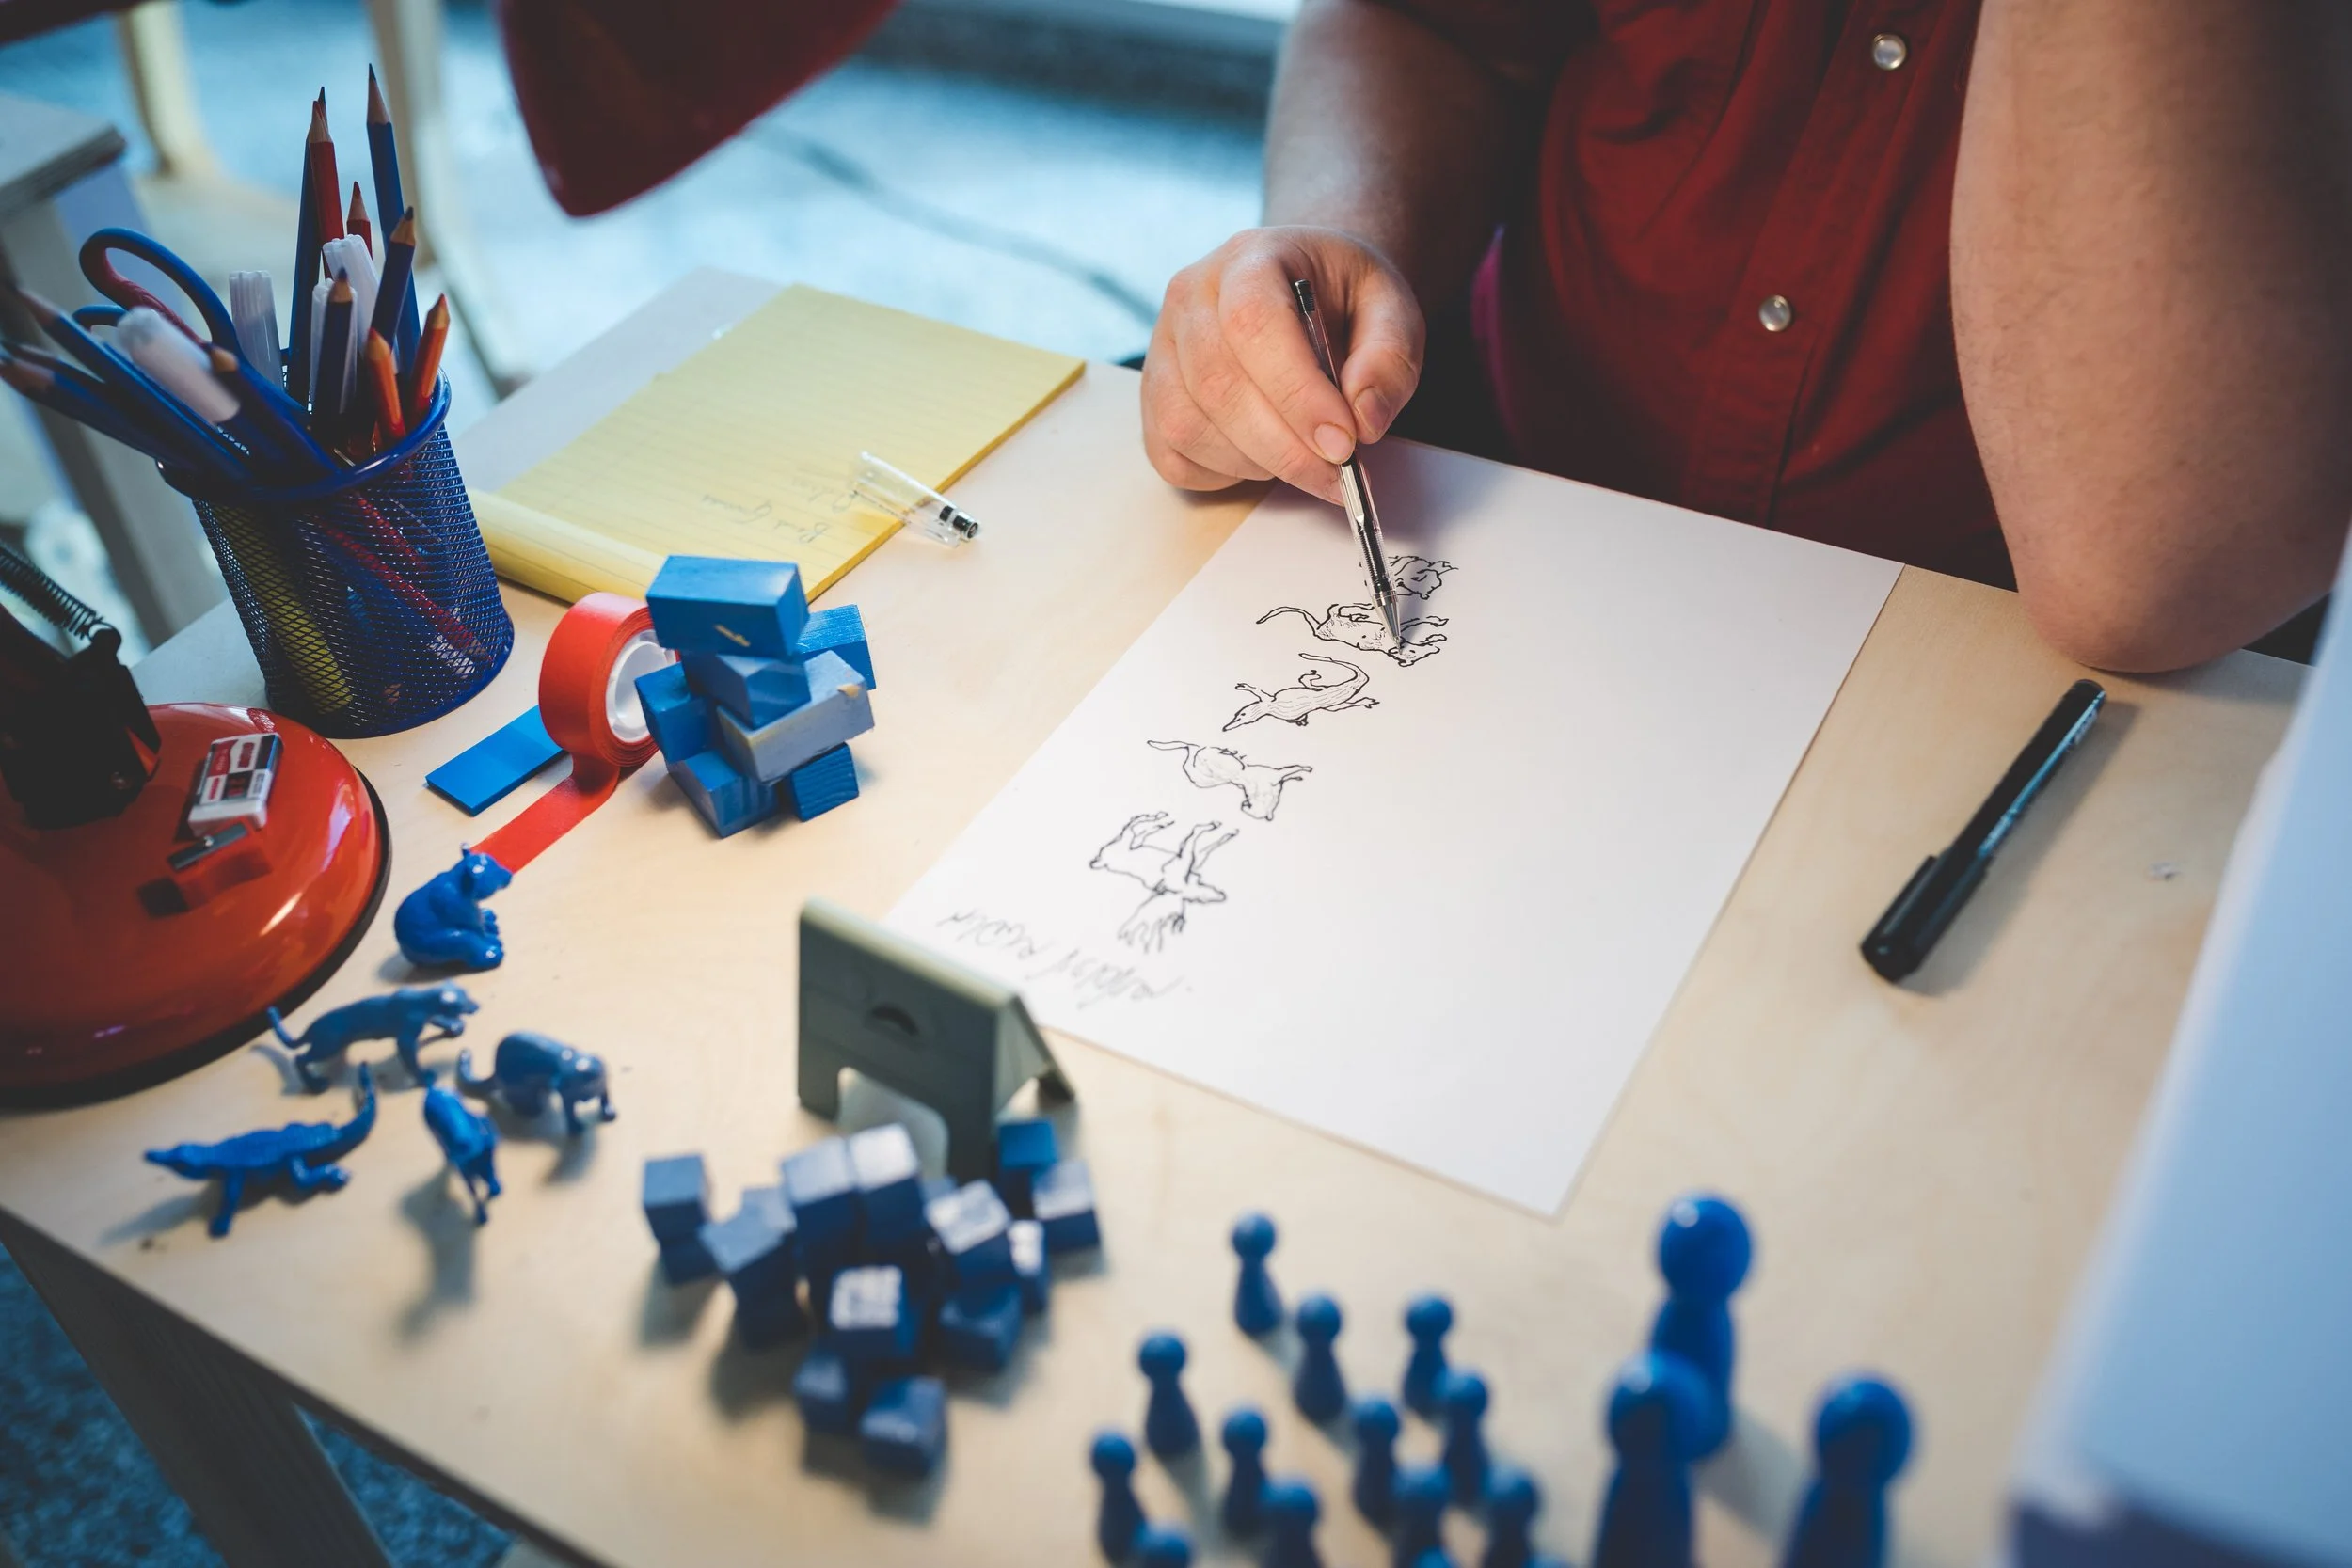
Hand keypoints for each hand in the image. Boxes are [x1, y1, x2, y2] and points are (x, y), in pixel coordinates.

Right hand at [1142, 226, 1423, 504]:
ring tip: (1304, 460)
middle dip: (1284, 447)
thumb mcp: (1392, 309)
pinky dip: (1220, 473)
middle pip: (1217, 384)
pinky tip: (1263, 459)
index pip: (1253, 324)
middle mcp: (1190, 296)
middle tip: (1339, 473)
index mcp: (1250, 258)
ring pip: (1187, 425)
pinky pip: (1171, 453)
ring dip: (1255, 463)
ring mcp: (1162, 347)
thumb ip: (1390, 359)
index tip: (1344, 442)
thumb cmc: (1344, 299)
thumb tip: (1364, 421)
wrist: (1306, 291)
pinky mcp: (1153, 396)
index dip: (1297, 394)